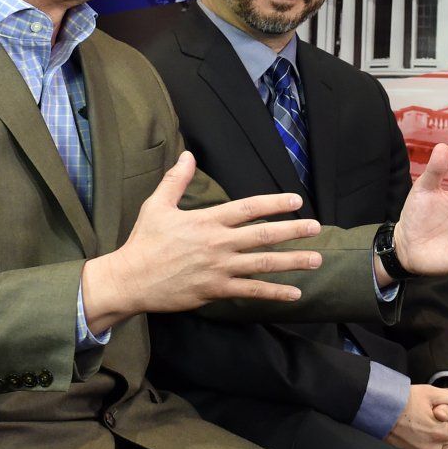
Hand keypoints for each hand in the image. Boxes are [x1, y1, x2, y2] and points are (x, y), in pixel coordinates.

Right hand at [82, 152, 322, 331]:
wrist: (130, 279)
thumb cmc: (144, 241)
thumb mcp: (157, 205)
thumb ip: (176, 180)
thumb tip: (187, 154)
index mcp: (207, 221)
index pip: (248, 208)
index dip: (274, 203)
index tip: (296, 201)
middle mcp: (219, 244)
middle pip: (264, 235)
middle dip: (294, 231)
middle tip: (317, 228)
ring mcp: (220, 269)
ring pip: (264, 264)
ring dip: (293, 262)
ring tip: (317, 260)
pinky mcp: (217, 290)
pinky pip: (252, 292)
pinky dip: (275, 293)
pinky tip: (295, 294)